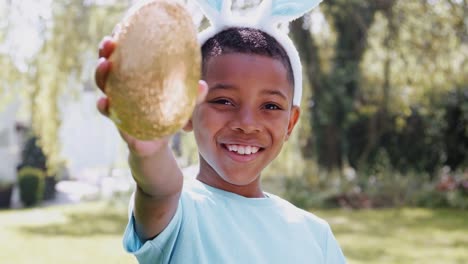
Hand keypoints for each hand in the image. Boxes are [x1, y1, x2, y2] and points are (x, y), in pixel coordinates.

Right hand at [94, 36, 206, 157]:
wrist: (159, 144)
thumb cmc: (167, 116)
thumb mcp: (181, 103)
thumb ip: (193, 94)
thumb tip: (204, 85)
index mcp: (135, 79)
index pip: (123, 57)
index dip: (118, 44)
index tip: (118, 29)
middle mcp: (121, 89)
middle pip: (108, 68)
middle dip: (105, 53)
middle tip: (108, 43)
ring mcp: (118, 105)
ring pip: (104, 87)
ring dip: (101, 75)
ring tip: (105, 64)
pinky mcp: (119, 122)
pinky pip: (108, 113)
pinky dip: (105, 106)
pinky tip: (105, 101)